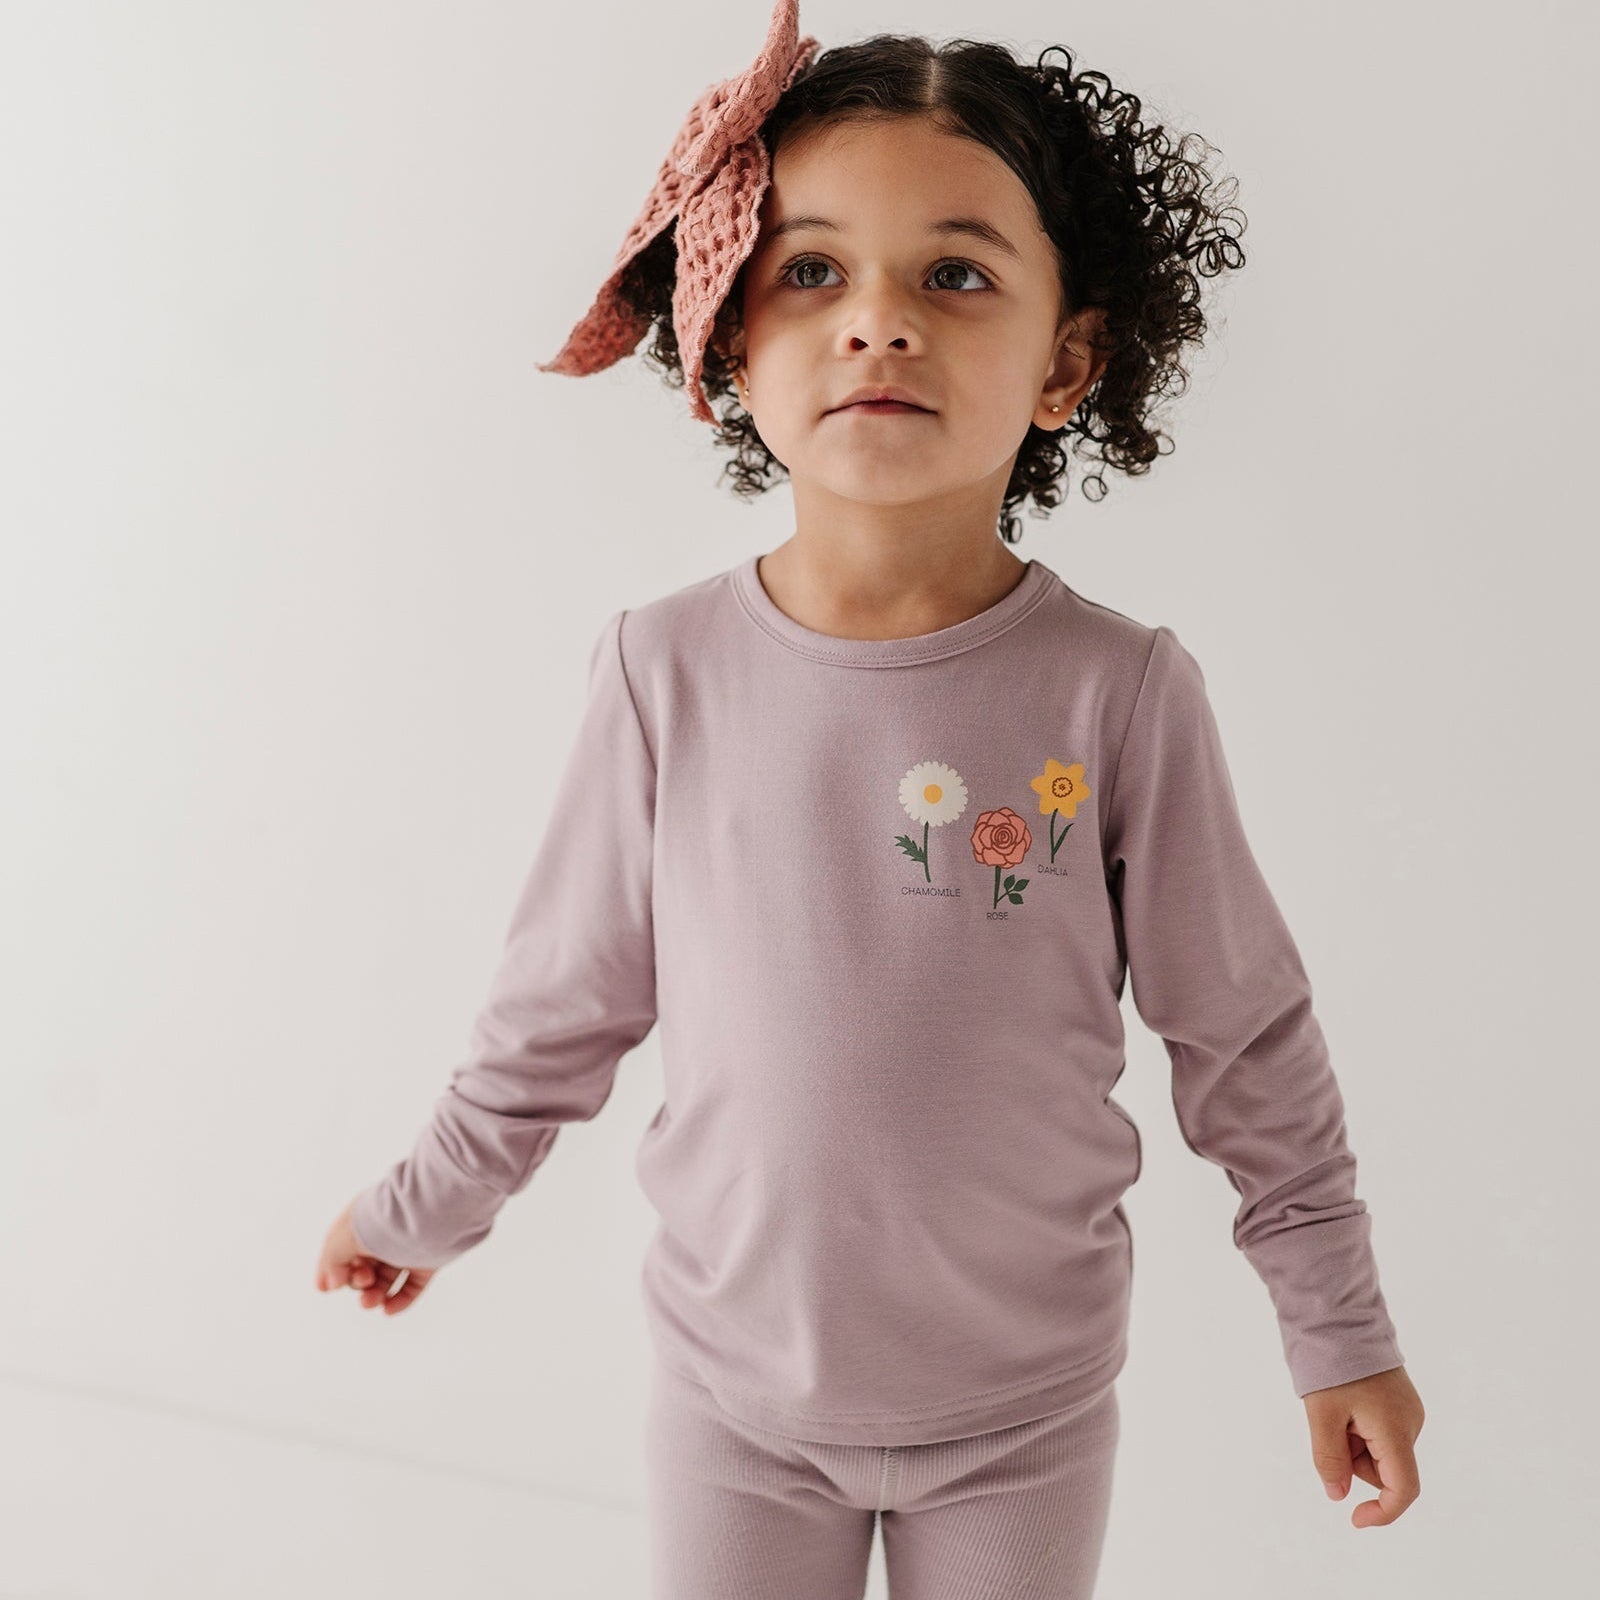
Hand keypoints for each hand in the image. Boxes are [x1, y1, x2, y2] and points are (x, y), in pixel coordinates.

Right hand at [314, 1199, 436, 1315]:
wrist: (421, 1215)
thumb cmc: (377, 1223)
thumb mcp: (340, 1240)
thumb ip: (331, 1261)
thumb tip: (332, 1284)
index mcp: (361, 1222)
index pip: (342, 1249)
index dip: (333, 1270)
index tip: (325, 1289)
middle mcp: (383, 1235)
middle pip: (363, 1267)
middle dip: (357, 1282)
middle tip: (364, 1280)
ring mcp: (405, 1248)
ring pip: (386, 1279)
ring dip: (374, 1296)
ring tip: (370, 1302)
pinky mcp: (426, 1261)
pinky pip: (412, 1286)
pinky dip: (400, 1300)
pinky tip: (388, 1310)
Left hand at [1304, 1365, 1423, 1526]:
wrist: (1338, 1314)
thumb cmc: (1330, 1362)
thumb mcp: (1321, 1414)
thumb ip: (1329, 1458)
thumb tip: (1337, 1494)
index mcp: (1396, 1429)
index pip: (1403, 1489)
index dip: (1383, 1513)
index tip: (1355, 1519)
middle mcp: (1411, 1422)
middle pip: (1385, 1469)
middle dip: (1354, 1460)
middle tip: (1330, 1425)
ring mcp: (1407, 1409)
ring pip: (1379, 1451)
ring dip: (1354, 1442)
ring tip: (1336, 1406)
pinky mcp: (1399, 1399)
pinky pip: (1380, 1431)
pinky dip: (1359, 1428)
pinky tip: (1344, 1402)